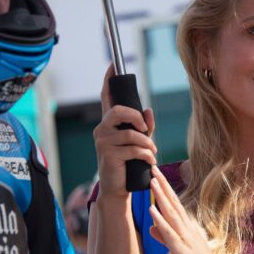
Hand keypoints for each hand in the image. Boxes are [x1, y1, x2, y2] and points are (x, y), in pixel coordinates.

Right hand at [93, 66, 156, 197]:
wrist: (118, 188)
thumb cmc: (128, 163)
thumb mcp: (139, 143)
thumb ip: (144, 127)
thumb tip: (148, 110)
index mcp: (109, 123)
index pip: (106, 97)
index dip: (109, 81)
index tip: (113, 65)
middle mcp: (102, 130)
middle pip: (118, 111)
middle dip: (136, 118)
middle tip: (145, 130)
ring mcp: (103, 142)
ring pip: (131, 134)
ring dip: (147, 144)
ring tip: (151, 152)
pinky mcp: (108, 155)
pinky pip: (134, 149)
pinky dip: (147, 155)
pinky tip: (149, 162)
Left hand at [147, 166, 236, 253]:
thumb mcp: (179, 250)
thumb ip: (165, 237)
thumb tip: (151, 227)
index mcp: (186, 229)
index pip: (173, 205)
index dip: (164, 190)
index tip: (156, 175)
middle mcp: (187, 229)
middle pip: (173, 203)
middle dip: (163, 186)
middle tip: (153, 167)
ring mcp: (185, 239)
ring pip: (172, 214)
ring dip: (162, 197)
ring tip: (153, 181)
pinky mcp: (183, 251)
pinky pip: (170, 234)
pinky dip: (161, 221)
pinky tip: (153, 211)